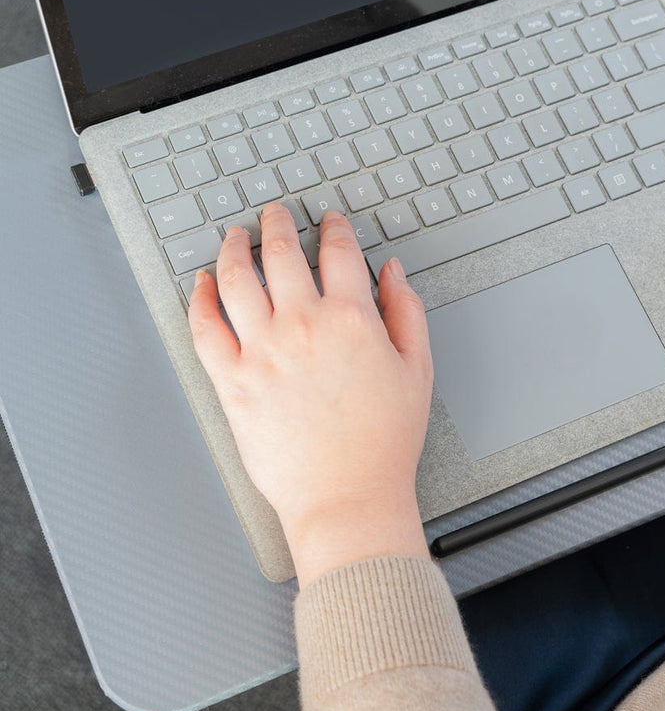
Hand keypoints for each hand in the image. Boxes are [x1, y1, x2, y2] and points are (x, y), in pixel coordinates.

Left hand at [188, 203, 432, 585]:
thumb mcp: (417, 368)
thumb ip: (407, 311)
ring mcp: (263, 352)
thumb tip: (393, 272)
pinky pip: (205, 329)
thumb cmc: (384, 441)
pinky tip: (201, 285)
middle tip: (274, 214)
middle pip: (282, 254)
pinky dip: (199, 299)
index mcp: (352, 319)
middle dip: (278, 225)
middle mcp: (303, 326)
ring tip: (234, 237)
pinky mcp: (232, 382)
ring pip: (237, 281)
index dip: (334, 229)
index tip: (330, 221)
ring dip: (233, 249)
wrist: (347, 496)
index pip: (339, 253)